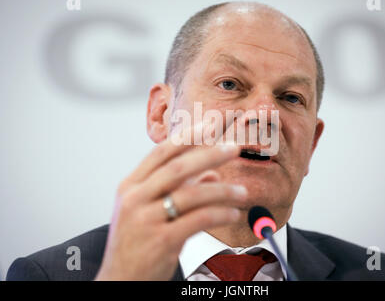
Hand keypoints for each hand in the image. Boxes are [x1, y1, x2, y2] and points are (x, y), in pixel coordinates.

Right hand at [95, 125, 245, 280]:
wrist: (121, 279)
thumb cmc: (136, 243)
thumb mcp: (150, 211)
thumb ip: (180, 189)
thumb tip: (213, 175)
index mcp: (130, 186)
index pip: (161, 153)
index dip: (188, 137)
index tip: (210, 126)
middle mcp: (135, 198)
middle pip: (177, 168)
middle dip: (209, 154)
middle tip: (233, 148)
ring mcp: (145, 219)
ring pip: (190, 195)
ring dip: (221, 190)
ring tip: (242, 191)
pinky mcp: (160, 241)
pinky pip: (197, 221)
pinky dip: (218, 214)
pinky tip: (232, 213)